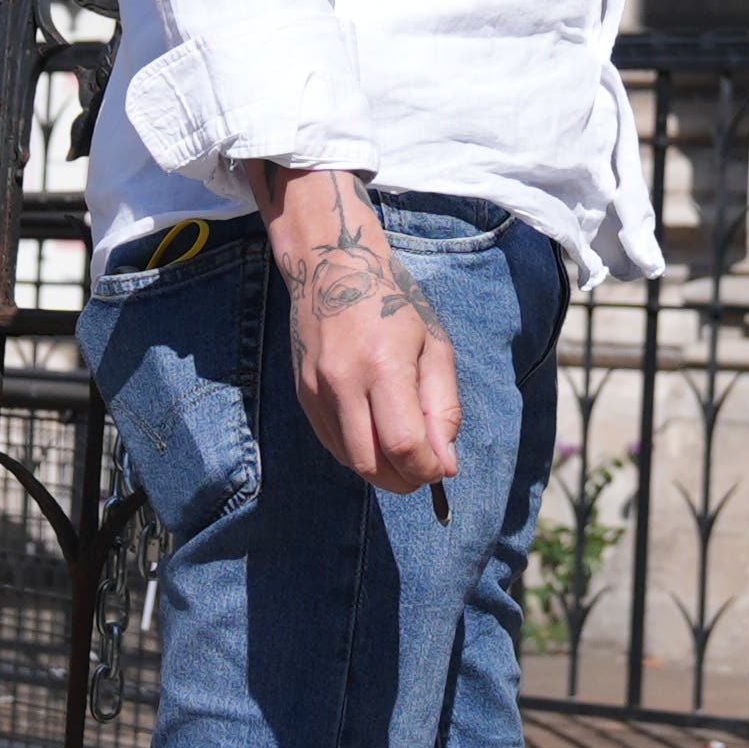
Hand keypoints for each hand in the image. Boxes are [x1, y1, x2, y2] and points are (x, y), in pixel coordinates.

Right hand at [265, 168, 460, 493]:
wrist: (332, 266)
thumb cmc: (393, 301)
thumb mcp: (434, 345)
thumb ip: (442, 407)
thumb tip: (445, 463)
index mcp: (383, 366)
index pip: (404, 446)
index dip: (428, 470)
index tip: (443, 468)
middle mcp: (343, 383)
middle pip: (372, 464)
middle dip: (405, 480)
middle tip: (424, 470)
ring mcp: (316, 392)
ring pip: (350, 461)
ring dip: (382, 471)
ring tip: (403, 454)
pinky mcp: (303, 397)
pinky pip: (333, 445)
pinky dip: (359, 453)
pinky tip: (377, 437)